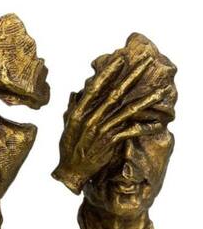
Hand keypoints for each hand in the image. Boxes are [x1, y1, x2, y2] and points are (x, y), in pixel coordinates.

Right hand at [52, 56, 167, 193]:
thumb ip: (72, 107)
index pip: (95, 88)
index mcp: (79, 112)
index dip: (108, 72)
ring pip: (128, 111)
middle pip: (115, 94)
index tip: (120, 59)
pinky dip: (144, 127)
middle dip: (132, 76)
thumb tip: (76, 93)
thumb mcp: (68, 125)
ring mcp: (101, 130)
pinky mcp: (110, 142)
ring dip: (146, 101)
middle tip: (146, 62)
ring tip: (161, 92)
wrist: (71, 170)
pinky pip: (131, 131)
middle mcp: (91, 118)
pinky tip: (157, 123)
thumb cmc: (69, 147)